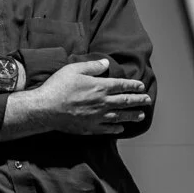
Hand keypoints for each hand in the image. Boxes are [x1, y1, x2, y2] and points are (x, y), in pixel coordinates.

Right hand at [36, 58, 151, 134]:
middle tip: (148, 101)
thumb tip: (106, 63)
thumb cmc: (58, 86)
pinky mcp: (90, 128)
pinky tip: (121, 128)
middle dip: (138, 100)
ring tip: (141, 115)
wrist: (45, 109)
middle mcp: (102, 102)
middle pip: (125, 101)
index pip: (122, 86)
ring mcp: (97, 117)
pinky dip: (116, 129)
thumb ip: (92, 66)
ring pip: (120, 116)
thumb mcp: (74, 69)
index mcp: (100, 87)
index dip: (133, 85)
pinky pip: (107, 129)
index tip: (141, 86)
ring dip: (132, 115)